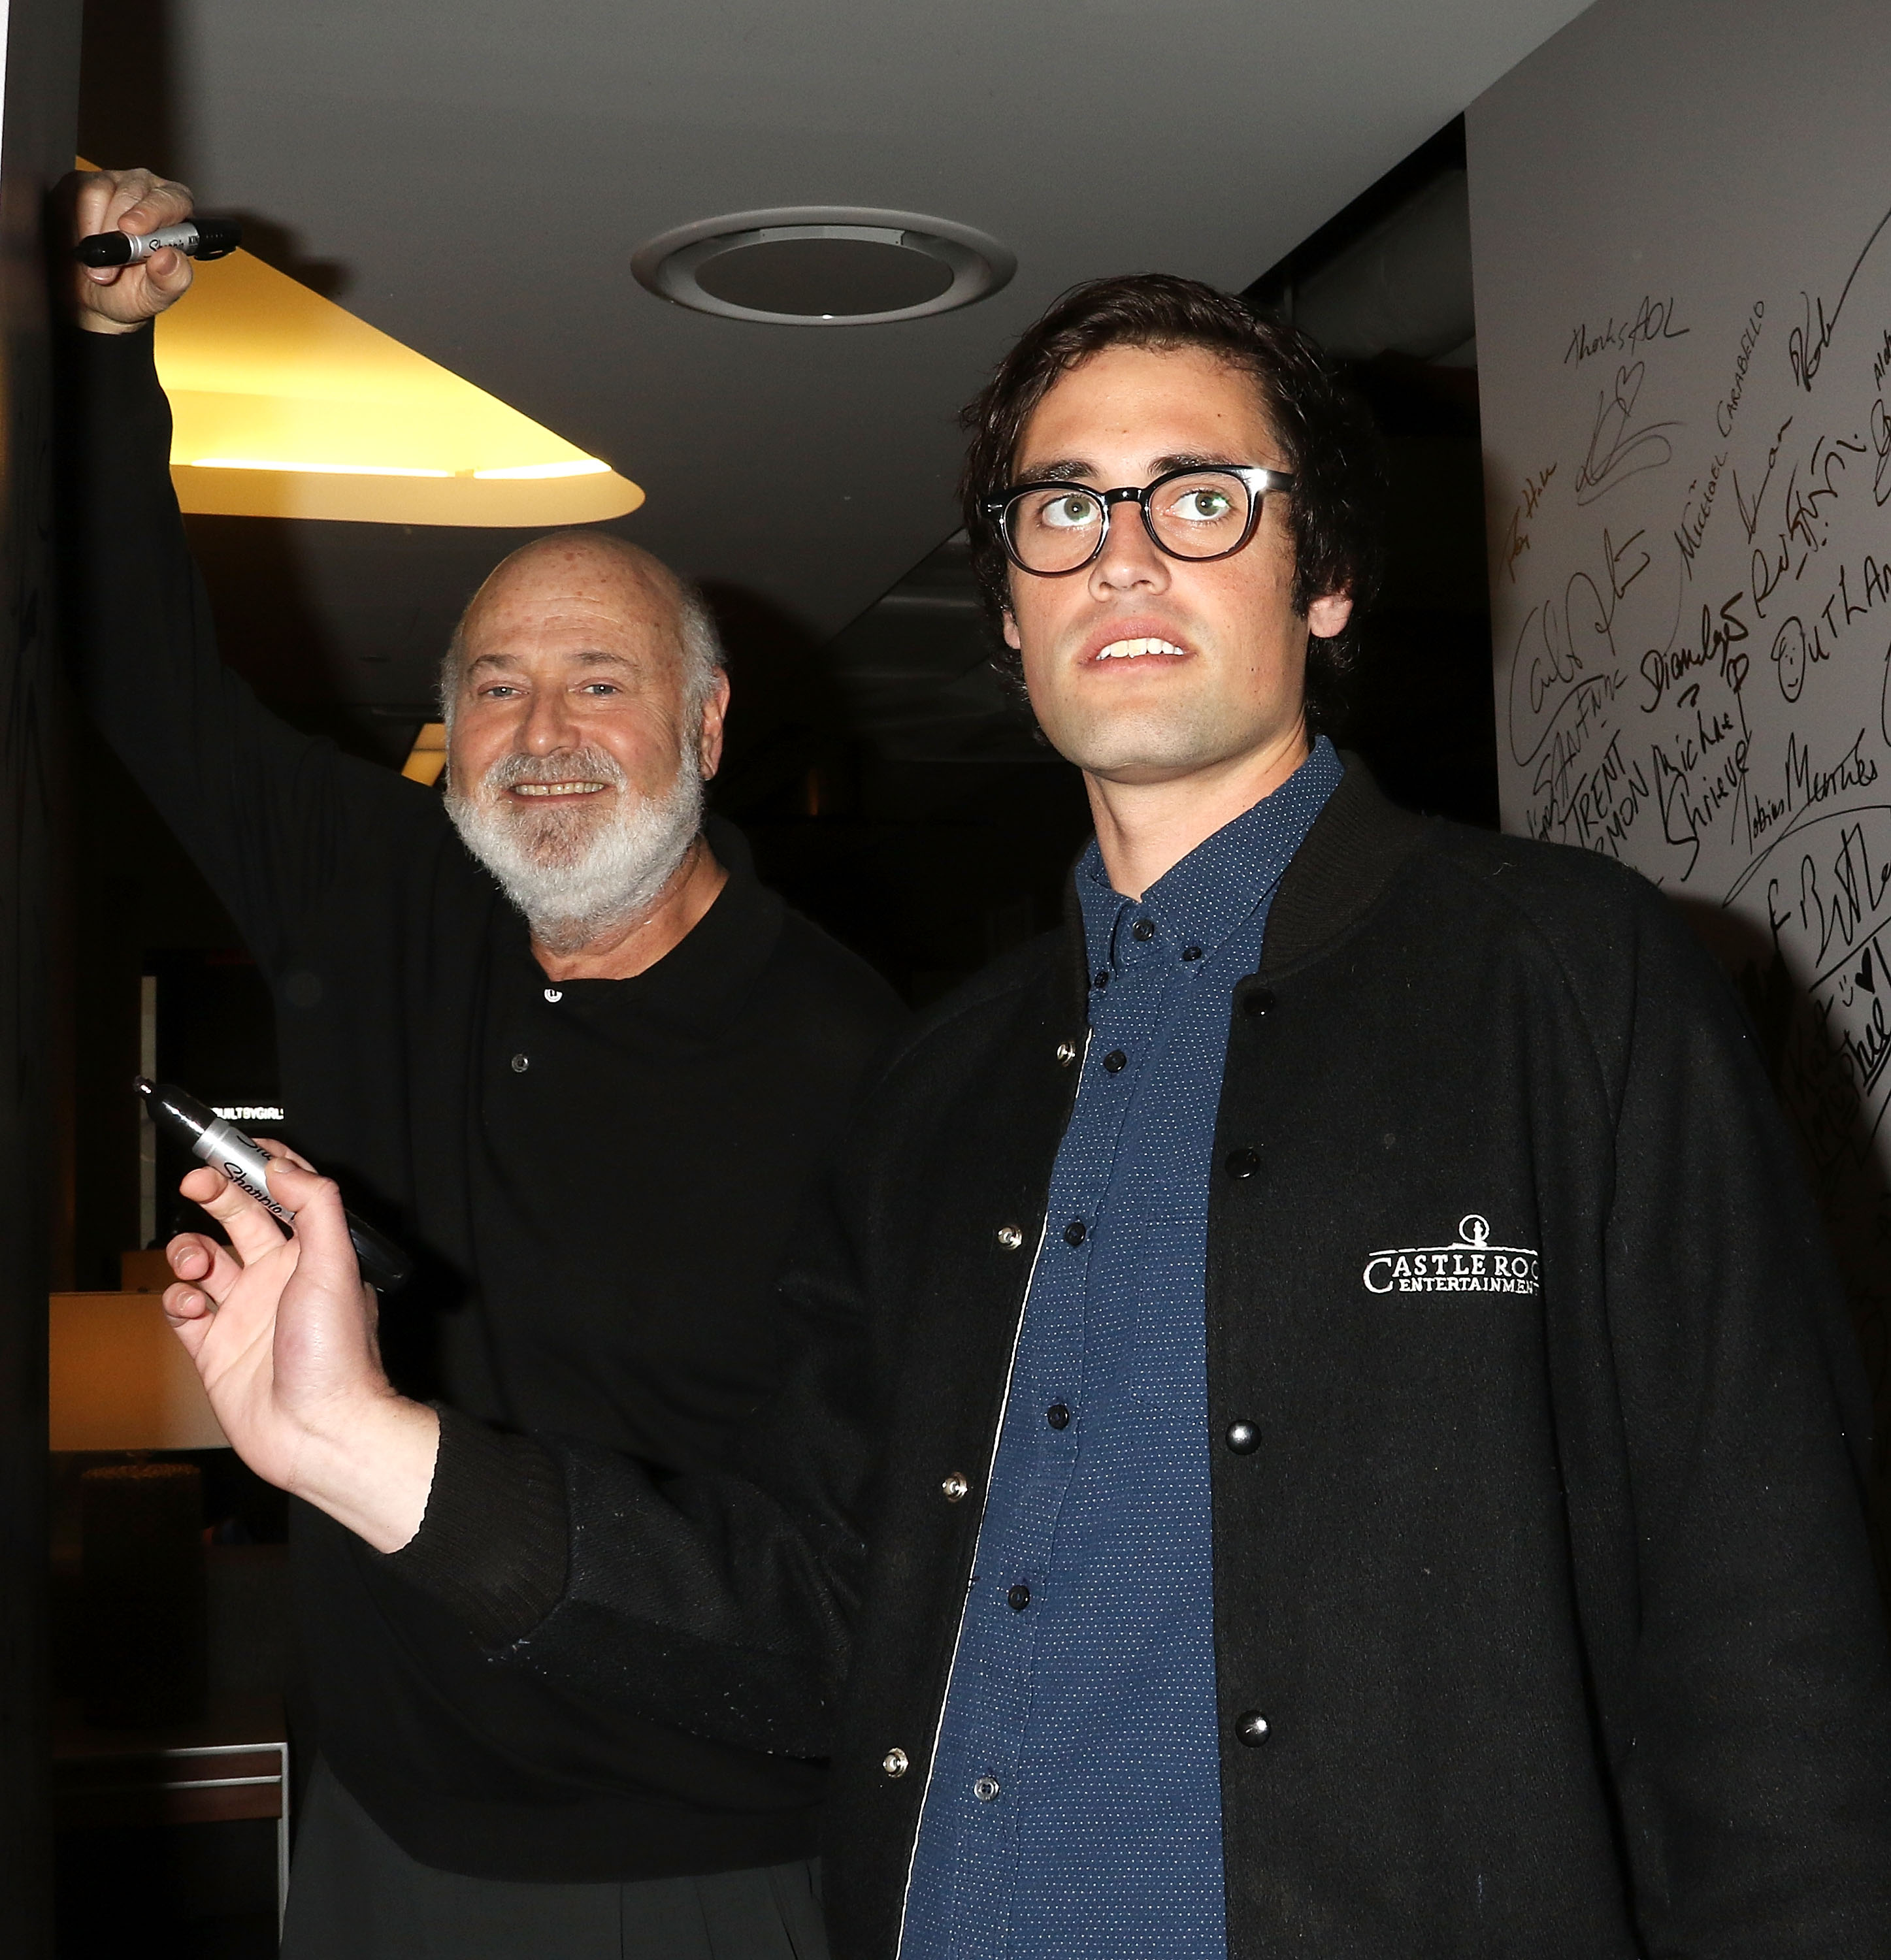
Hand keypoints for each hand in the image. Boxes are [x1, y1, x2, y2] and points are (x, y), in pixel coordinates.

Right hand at [61, 166, 198, 334]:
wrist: (91, 295)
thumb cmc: (130, 291)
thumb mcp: (155, 297)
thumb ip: (172, 281)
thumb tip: (170, 257)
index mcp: (177, 213)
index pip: (172, 199)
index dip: (153, 212)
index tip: (133, 230)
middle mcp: (147, 191)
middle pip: (132, 192)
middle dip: (116, 229)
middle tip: (109, 263)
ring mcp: (114, 183)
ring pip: (100, 190)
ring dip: (95, 230)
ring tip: (99, 263)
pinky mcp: (82, 182)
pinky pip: (77, 192)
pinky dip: (79, 221)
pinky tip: (85, 242)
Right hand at [163, 1150, 438, 1551]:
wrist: (319, 1431)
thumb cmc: (337, 1352)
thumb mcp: (335, 1264)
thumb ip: (314, 1206)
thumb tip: (281, 1166)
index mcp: (313, 1254)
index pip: (286, 1194)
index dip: (259, 1166)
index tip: (231, 1146)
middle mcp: (279, 1277)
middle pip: (238, 1217)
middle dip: (214, 1194)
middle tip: (195, 1182)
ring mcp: (245, 1311)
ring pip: (203, 1260)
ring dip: (190, 1250)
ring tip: (199, 1264)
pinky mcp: (214, 1348)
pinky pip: (182, 1308)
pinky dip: (177, 1297)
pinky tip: (190, 1306)